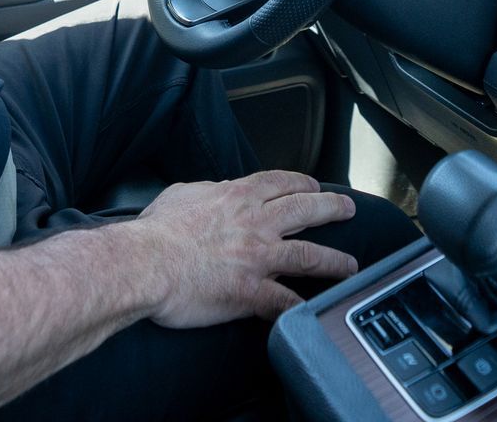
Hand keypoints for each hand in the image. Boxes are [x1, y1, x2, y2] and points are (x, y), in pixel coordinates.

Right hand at [123, 170, 357, 326]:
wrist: (145, 263)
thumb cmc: (155, 232)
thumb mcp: (181, 194)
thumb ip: (207, 190)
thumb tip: (219, 189)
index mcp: (237, 197)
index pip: (280, 183)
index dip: (301, 182)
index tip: (313, 185)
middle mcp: (255, 223)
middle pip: (306, 210)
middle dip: (332, 207)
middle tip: (348, 209)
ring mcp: (258, 258)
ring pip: (310, 255)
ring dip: (336, 261)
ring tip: (351, 265)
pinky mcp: (252, 292)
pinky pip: (287, 302)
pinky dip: (303, 308)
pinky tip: (315, 313)